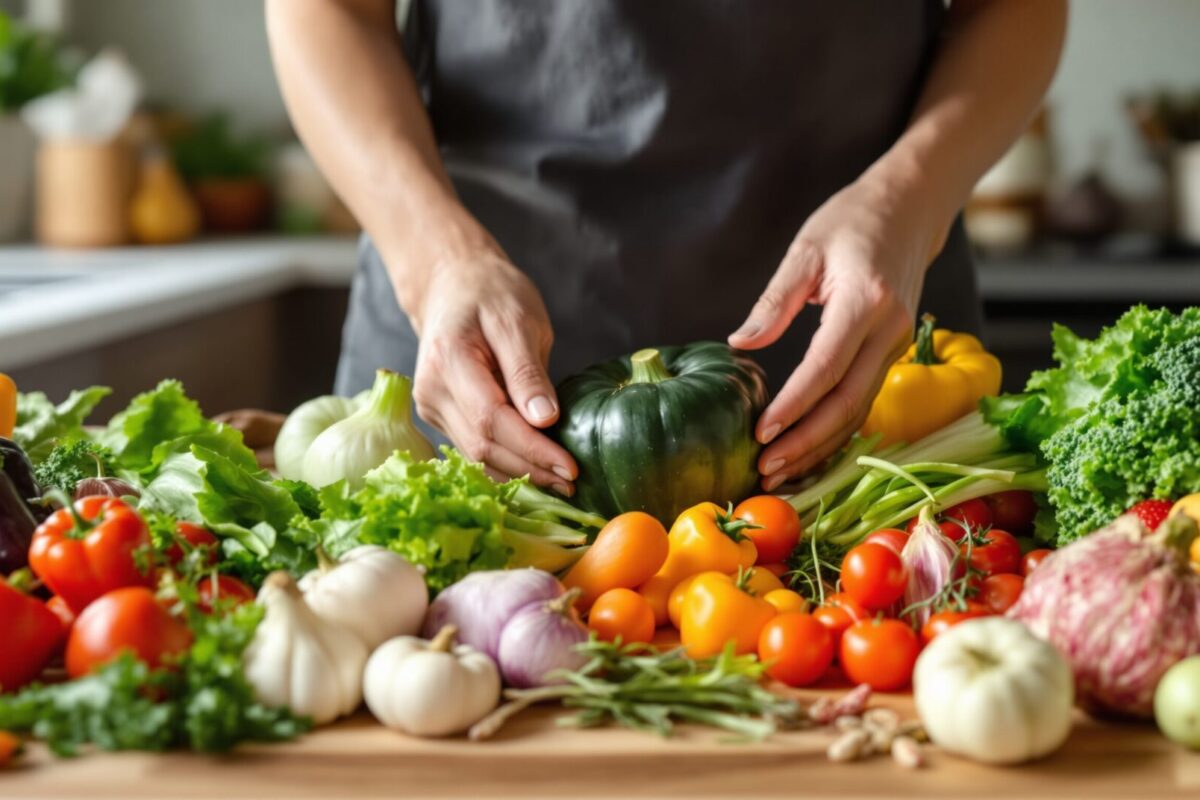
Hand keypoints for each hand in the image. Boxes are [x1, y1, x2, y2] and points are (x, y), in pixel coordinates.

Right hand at [407, 246, 577, 493]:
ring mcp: (432, 406)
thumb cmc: (490, 293)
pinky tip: (536, 471)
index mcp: (448, 360)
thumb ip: (528, 371)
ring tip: (560, 483)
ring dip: (518, 475)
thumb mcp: (519, 320)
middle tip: (572, 482)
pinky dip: (505, 464)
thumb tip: (545, 420)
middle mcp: (431, 390)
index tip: (569, 465)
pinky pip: (473, 449)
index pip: (491, 419)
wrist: (451, 285)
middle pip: (482, 446)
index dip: (531, 449)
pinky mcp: (440, 416)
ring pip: (476, 455)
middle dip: (530, 469)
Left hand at [729, 176, 942, 490]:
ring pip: (858, 409)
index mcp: (866, 302)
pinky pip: (863, 399)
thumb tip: (740, 344)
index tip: (761, 432)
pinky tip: (808, 448)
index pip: (826, 368)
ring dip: (820, 444)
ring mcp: (897, 345)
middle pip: (847, 402)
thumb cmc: (853, 221)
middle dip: (805, 441)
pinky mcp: (894, 352)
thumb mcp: (806, 249)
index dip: (794, 406)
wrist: (912, 208)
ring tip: (780, 468)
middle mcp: (889, 330)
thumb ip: (774, 301)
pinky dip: (836, 430)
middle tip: (766, 468)